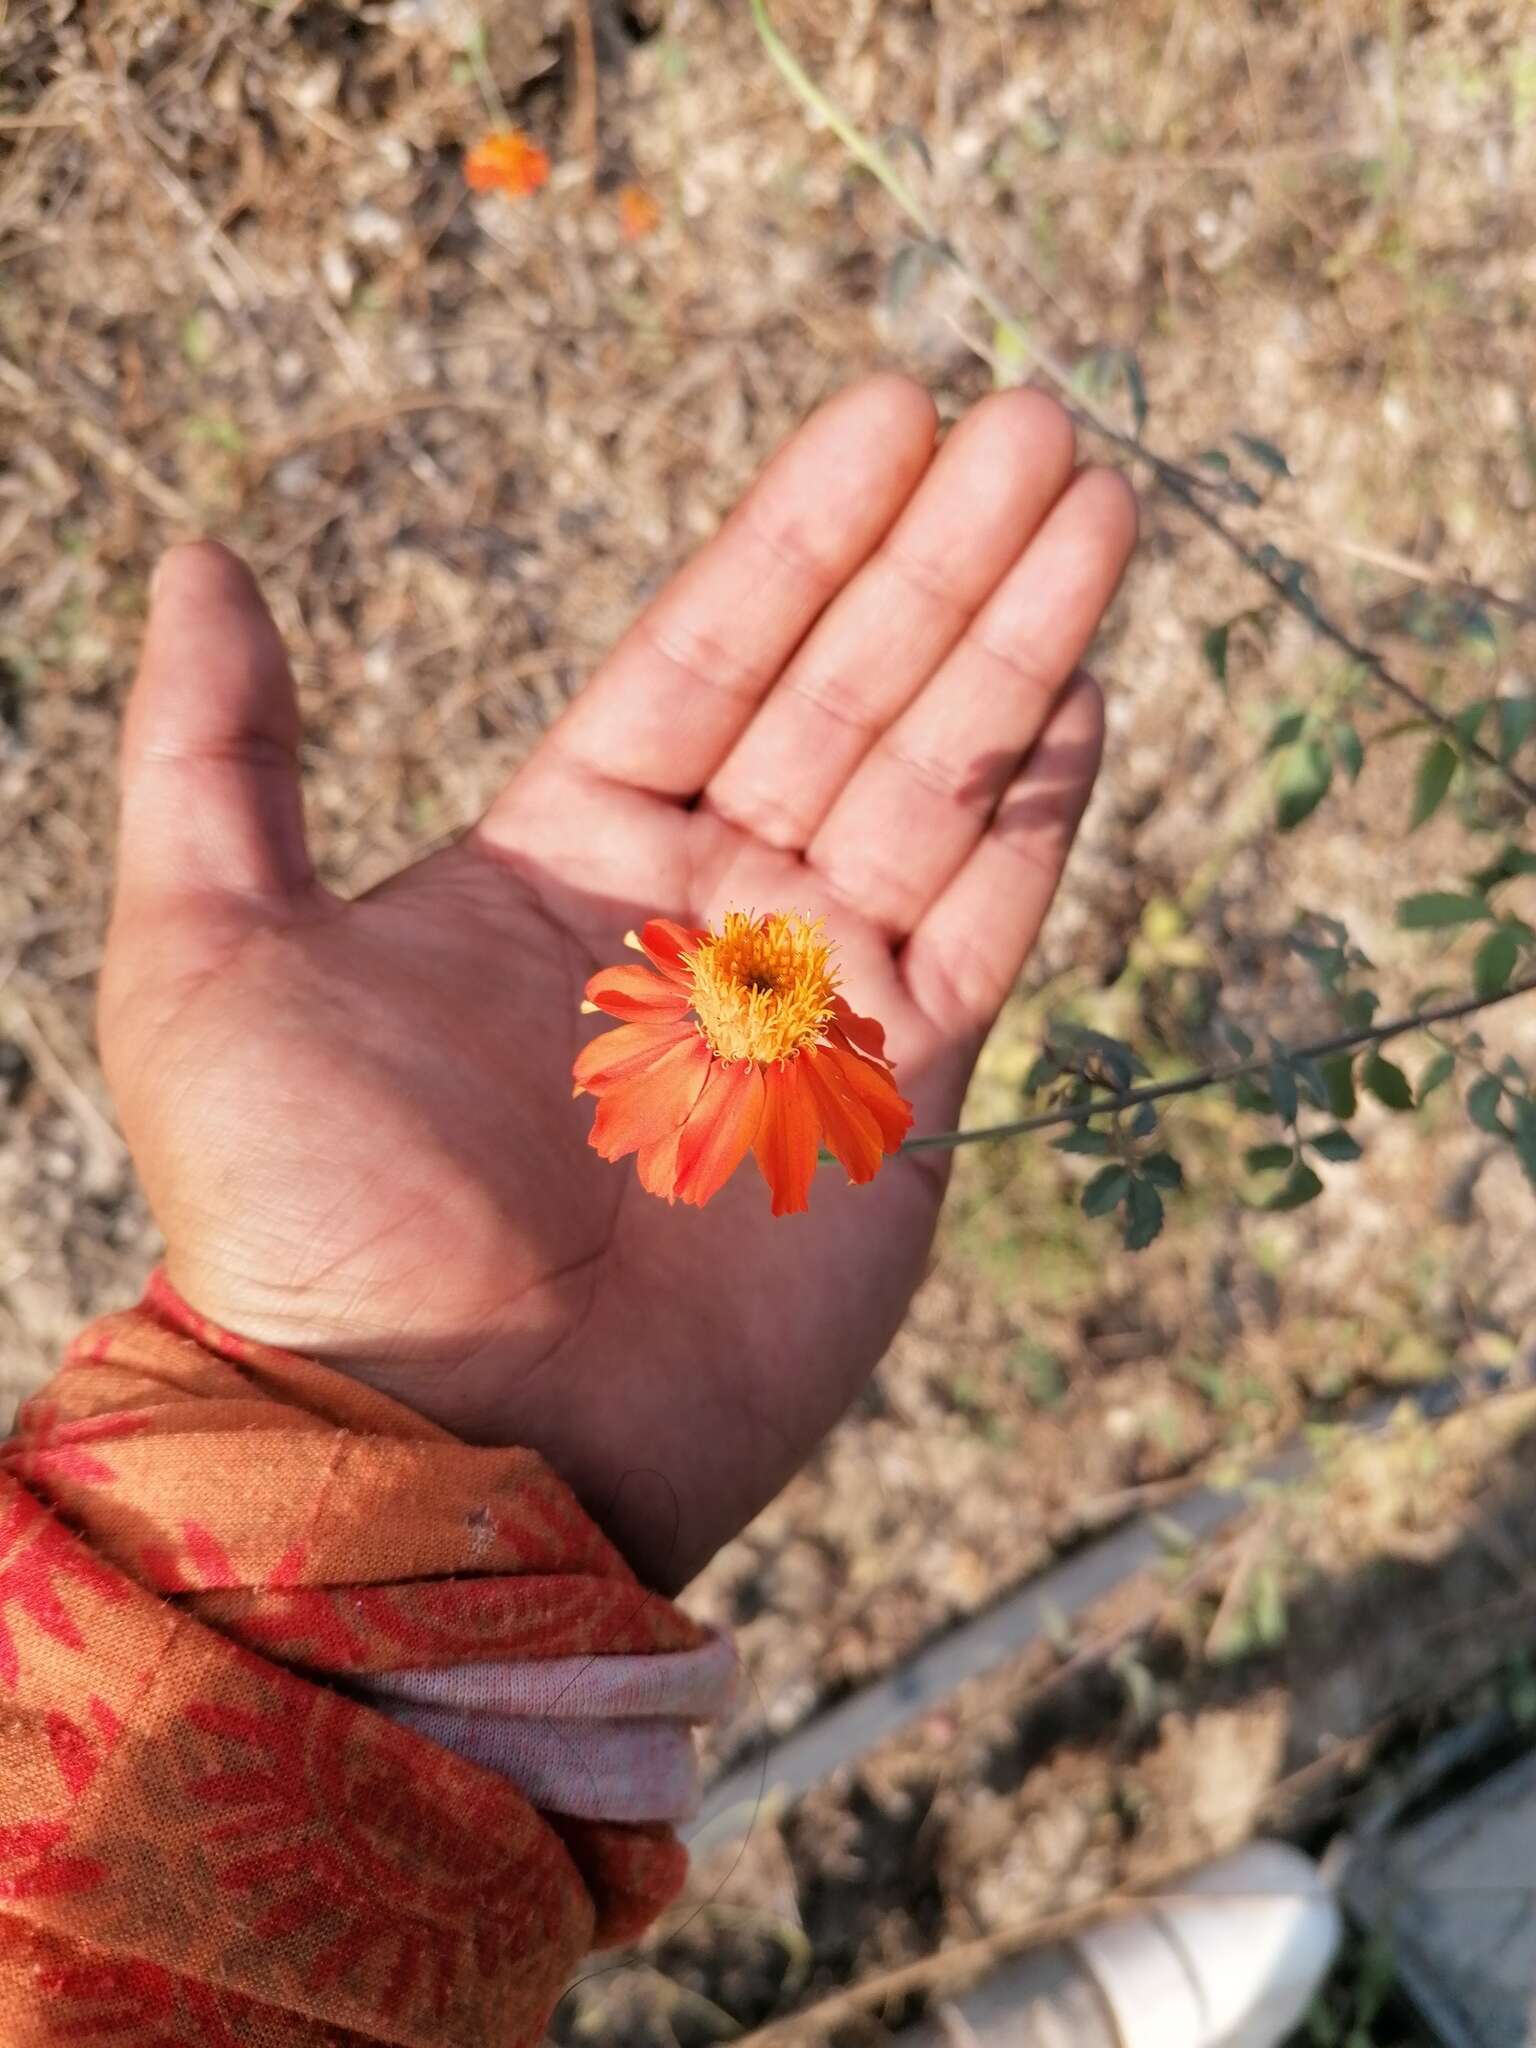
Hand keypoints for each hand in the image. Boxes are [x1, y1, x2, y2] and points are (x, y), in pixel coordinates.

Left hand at [99, 379, 1134, 1587]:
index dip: (798, 535)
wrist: (436, 1447)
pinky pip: (990, 925)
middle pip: (844, 694)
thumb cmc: (307, 1220)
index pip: (706, 657)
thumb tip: (199, 562)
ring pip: (935, 782)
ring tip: (1091, 499)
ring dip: (1014, 643)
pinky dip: (1041, 814)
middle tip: (1030, 420)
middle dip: (938, 558)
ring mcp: (811, 1007)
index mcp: (561, 860)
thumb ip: (215, 755)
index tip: (887, 413)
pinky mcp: (901, 1104)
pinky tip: (1086, 691)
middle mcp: (698, 920)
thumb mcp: (208, 954)